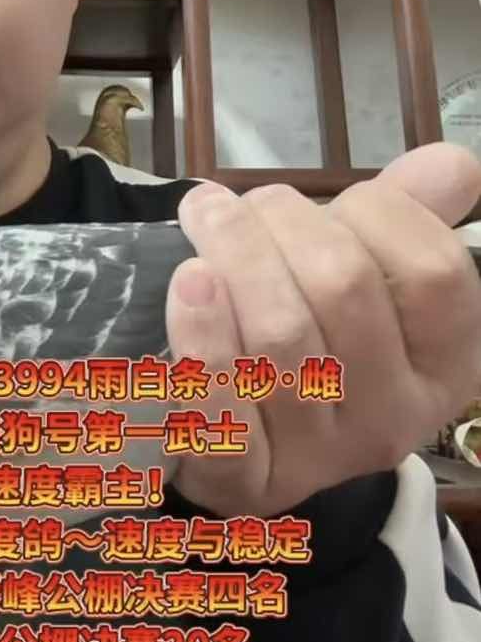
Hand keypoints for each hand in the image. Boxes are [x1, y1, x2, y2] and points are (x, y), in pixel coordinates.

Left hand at [167, 143, 480, 517]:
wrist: (247, 449)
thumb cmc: (315, 339)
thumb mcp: (372, 279)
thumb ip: (408, 217)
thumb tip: (453, 163)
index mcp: (443, 366)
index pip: (436, 272)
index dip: (379, 211)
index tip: (332, 200)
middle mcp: (392, 418)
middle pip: (347, 287)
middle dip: (283, 221)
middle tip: (238, 206)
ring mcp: (317, 457)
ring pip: (282, 334)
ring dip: (235, 254)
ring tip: (205, 217)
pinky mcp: (240, 478)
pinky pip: (224, 406)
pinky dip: (203, 334)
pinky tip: (188, 281)